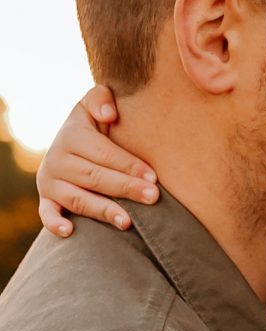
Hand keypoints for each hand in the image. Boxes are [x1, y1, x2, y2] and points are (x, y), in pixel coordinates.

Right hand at [38, 85, 159, 236]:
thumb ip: (102, 98)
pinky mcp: (46, 200)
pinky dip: (54, 223)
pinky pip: (46, 214)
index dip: (128, 165)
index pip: (103, 153)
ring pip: (77, 199)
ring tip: (128, 222)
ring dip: (103, 211)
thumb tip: (109, 114)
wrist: (70, 145)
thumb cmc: (95, 126)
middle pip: (94, 177)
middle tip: (152, 197)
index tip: (153, 177)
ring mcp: (50, 182)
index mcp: (71, 136)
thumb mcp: (94, 105)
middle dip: (125, 188)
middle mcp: (57, 159)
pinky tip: (70, 232)